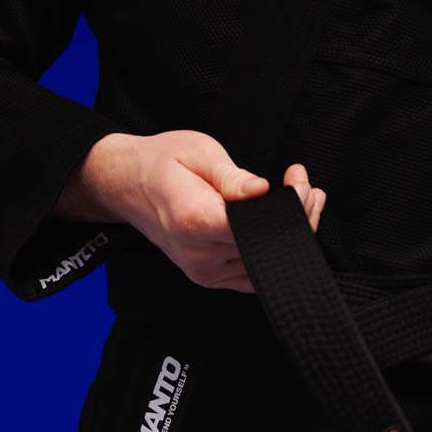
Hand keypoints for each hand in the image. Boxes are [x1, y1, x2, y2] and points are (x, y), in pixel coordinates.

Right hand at [60, 129, 325, 292]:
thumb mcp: (198, 153)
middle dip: (299, 215)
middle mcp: (200, 256)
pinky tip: (287, 223)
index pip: (258, 227)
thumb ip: (233, 178)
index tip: (297, 179)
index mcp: (194, 222)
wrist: (127, 185)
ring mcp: (205, 273)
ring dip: (293, 232)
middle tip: (304, 183)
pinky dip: (276, 252)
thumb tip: (264, 191)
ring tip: (305, 196)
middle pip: (268, 248)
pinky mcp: (212, 278)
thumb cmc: (162, 163)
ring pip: (267, 263)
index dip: (288, 206)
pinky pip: (255, 275)